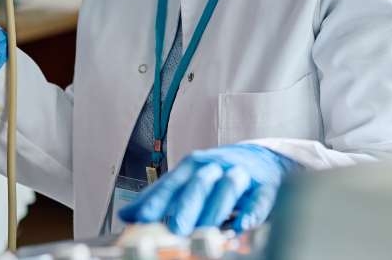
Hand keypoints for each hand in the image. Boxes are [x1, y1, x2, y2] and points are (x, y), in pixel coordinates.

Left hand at [118, 144, 296, 235]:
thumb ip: (160, 198)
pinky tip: (241, 227)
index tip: (143, 218)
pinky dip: (251, 213)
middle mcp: (216, 166)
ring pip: (229, 187)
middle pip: (199, 182)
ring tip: (206, 233)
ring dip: (216, 210)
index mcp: (194, 166)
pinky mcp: (265, 186)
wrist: (263, 160)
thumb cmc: (218, 175)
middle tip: (176, 227)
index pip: (173, 182)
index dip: (158, 199)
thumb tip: (126, 216)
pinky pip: (259, 198)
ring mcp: (241, 174)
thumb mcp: (189, 181)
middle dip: (187, 205)